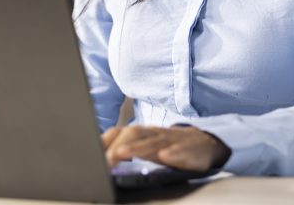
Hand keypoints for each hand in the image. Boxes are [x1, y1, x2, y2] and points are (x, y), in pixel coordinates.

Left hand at [101, 125, 230, 170]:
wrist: (203, 143)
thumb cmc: (168, 147)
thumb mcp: (146, 147)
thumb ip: (125, 149)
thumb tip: (99, 157)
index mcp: (142, 134)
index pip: (120, 132)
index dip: (106, 141)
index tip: (91, 155)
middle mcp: (154, 134)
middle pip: (134, 133)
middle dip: (118, 146)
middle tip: (105, 160)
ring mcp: (172, 140)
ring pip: (154, 141)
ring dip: (138, 148)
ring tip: (123, 154)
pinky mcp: (189, 150)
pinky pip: (181, 150)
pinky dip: (173, 153)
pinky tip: (165, 157)